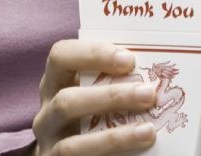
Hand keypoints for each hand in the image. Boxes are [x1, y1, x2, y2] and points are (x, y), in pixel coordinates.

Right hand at [31, 40, 158, 155]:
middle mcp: (47, 115)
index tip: (129, 59)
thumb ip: (110, 82)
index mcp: (53, 85)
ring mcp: (50, 147)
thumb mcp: (90, 94)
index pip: (60, 57)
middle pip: (66, 101)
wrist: (70, 155)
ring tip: (148, 132)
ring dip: (114, 138)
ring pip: (72, 145)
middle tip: (148, 94)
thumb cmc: (88, 116)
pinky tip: (137, 153)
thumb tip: (153, 75)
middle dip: (110, 98)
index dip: (92, 54)